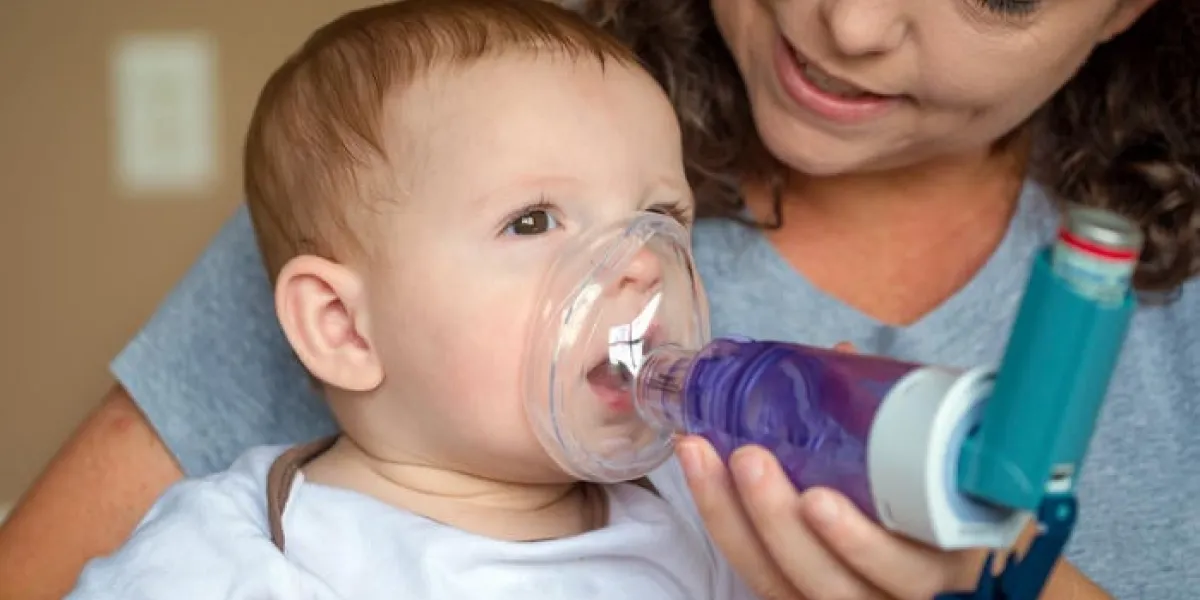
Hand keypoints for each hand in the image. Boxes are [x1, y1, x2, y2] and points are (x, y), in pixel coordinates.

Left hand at [675, 340, 1107, 599]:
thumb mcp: (940, 463)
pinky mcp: (804, 598)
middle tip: (749, 458)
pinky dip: (726, 524)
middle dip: (779, 523)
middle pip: (829, 585)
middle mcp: (895, 597)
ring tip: (704, 456)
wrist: (933, 541)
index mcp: (942, 567)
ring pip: (784, 584)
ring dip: (735, 519)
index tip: (817, 500)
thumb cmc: (941, 492)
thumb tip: (841, 353)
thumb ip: (904, 418)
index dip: (858, 544)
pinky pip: (761, 575)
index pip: (905, 572)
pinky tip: (701, 474)